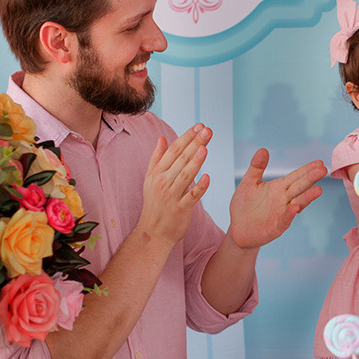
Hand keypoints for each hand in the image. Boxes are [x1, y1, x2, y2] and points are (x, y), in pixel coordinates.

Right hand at [135, 124, 211, 245]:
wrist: (153, 232)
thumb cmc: (155, 203)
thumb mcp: (150, 179)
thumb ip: (157, 158)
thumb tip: (162, 138)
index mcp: (157, 173)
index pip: (174, 150)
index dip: (187, 137)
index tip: (199, 126)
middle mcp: (163, 182)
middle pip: (181, 159)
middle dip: (195, 143)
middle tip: (207, 130)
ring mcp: (171, 196)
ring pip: (186, 175)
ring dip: (196, 161)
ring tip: (205, 147)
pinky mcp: (180, 209)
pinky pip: (192, 197)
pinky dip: (200, 187)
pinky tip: (207, 177)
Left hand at [229, 149, 326, 248]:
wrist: (237, 228)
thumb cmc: (244, 205)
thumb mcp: (249, 183)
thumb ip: (257, 167)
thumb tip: (263, 149)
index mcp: (279, 187)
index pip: (296, 176)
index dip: (307, 169)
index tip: (319, 162)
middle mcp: (284, 199)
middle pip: (300, 187)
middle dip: (311, 179)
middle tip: (323, 170)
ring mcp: (282, 213)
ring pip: (298, 203)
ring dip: (307, 197)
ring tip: (318, 190)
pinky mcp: (276, 227)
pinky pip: (285, 220)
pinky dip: (290, 215)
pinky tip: (294, 208)